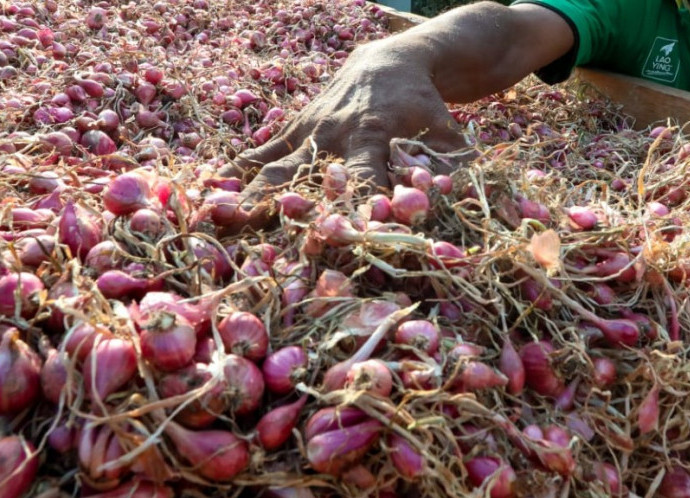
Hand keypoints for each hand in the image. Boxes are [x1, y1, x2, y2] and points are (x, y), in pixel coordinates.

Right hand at [217, 35, 466, 230]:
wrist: (391, 62)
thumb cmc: (423, 106)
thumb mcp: (446, 131)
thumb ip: (453, 165)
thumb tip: (471, 201)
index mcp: (373, 136)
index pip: (362, 179)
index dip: (352, 207)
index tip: (339, 238)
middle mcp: (334, 135)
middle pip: (304, 175)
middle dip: (280, 205)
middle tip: (252, 234)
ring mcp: (309, 129)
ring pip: (274, 164)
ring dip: (247, 191)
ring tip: (217, 216)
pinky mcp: (296, 125)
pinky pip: (264, 149)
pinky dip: (238, 168)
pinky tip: (211, 188)